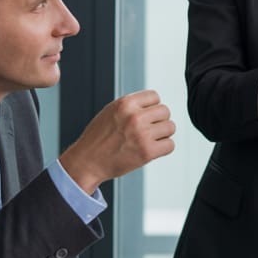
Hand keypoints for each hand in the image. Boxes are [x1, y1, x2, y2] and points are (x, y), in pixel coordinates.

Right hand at [60, 90, 175, 192]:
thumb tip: (155, 103)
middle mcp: (135, 117)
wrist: (87, 162)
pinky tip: (151, 149)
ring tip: (148, 140)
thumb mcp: (111, 111)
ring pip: (170, 127)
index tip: (144, 117)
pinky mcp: (147, 152)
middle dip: (158, 121)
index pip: (155, 96)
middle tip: (146, 130)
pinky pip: (170, 145)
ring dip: (162, 134)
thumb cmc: (98, 137)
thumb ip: (132, 105)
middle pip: (165, 111)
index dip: (151, 107)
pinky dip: (163, 148)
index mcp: (125, 103)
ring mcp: (142, 134)